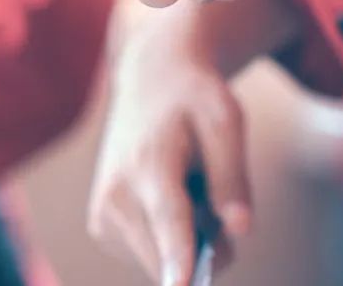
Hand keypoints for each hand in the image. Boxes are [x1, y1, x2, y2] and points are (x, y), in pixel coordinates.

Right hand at [89, 12, 252, 285]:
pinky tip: (171, 196)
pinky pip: (150, 256)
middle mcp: (116, 194)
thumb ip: (233, 177)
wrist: (149, 78)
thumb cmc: (193, 98)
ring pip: (160, 263)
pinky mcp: (102, 227)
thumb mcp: (226, 121)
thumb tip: (241, 230)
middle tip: (216, 198)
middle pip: (168, 255)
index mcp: (150, 163)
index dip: (178, 259)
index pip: (168, 219)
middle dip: (206, 247)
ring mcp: (103, 215)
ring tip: (187, 186)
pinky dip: (170, 238)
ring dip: (188, 241)